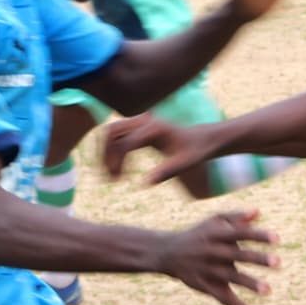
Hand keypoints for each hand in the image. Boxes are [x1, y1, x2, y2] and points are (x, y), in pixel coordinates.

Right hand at [101, 111, 222, 187]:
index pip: (126, 141)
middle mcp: (144, 120)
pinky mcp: (137, 127)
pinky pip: (116, 135)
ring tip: (110, 176)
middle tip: (109, 178)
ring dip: (105, 152)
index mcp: (154, 128)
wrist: (200, 139)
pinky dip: (110, 150)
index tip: (118, 180)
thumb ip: (167, 171)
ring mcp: (139, 121)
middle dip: (106, 154)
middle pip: (112, 131)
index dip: (118, 160)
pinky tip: (116, 169)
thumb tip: (145, 183)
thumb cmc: (194, 151)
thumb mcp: (186, 163)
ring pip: (110, 132)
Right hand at [149, 209, 278, 304]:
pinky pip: (223, 298)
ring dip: (249, 284)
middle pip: (238, 255)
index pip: (241, 233)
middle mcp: (213, 252)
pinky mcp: (205, 286)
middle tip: (278, 262)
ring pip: (231, 278)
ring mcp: (208, 270)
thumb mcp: (213, 221)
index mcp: (218, 234)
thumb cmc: (198, 234)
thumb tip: (258, 212)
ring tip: (268, 290)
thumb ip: (236, 217)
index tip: (278, 239)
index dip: (258, 235)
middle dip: (258, 259)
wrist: (166, 252)